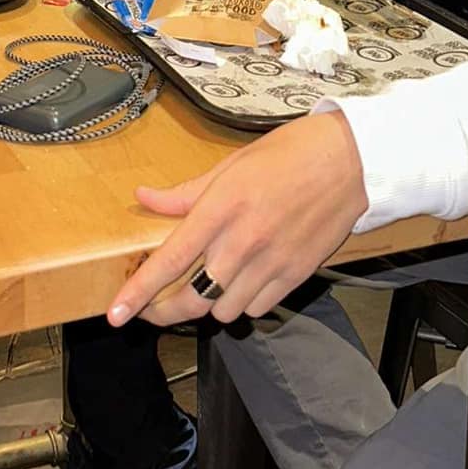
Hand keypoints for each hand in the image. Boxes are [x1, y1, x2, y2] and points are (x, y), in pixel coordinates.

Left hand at [108, 111, 369, 327]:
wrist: (351, 162)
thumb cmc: (290, 154)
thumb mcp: (230, 165)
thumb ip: (186, 193)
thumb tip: (146, 198)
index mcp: (221, 209)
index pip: (169, 260)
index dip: (138, 292)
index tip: (116, 314)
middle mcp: (243, 242)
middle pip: (192, 301)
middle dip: (164, 313)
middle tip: (152, 309)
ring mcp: (271, 263)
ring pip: (223, 311)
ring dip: (209, 304)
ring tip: (207, 285)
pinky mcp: (295, 276)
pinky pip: (255, 309)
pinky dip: (242, 303)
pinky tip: (242, 283)